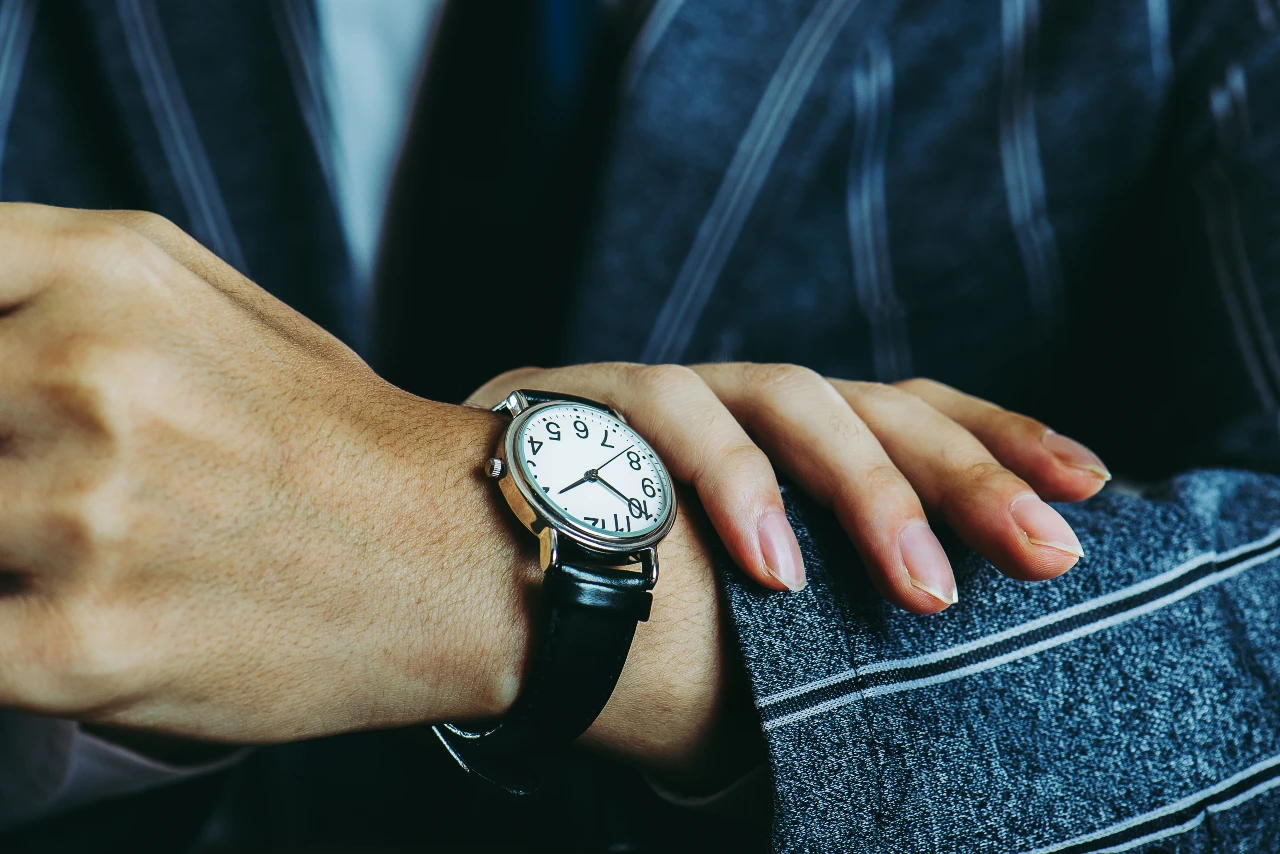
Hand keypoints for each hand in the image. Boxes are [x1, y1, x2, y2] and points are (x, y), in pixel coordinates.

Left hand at [0, 203, 751, 788]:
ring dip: (7, 552)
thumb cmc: (339, 440)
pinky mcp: (79, 647)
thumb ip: (56, 284)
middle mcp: (83, 378)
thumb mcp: (204, 298)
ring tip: (100, 555)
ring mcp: (79, 515)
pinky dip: (8, 636)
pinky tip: (75, 622)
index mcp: (105, 274)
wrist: (464, 559)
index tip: (3, 409)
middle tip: (60, 488)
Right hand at [470, 363, 1109, 613]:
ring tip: (918, 588)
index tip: (1087, 488)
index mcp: (779, 439)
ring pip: (785, 395)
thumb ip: (816, 617)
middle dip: (962, 473)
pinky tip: (770, 564)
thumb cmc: (598, 596)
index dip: (998, 439)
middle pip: (871, 401)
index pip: (907, 410)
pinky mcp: (582, 395)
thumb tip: (921, 677)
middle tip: (1041, 553)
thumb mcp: (732, 616)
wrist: (440, 557)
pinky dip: (730, 484)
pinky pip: (666, 417)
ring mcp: (657, 391)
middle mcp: (730, 400)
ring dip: (861, 488)